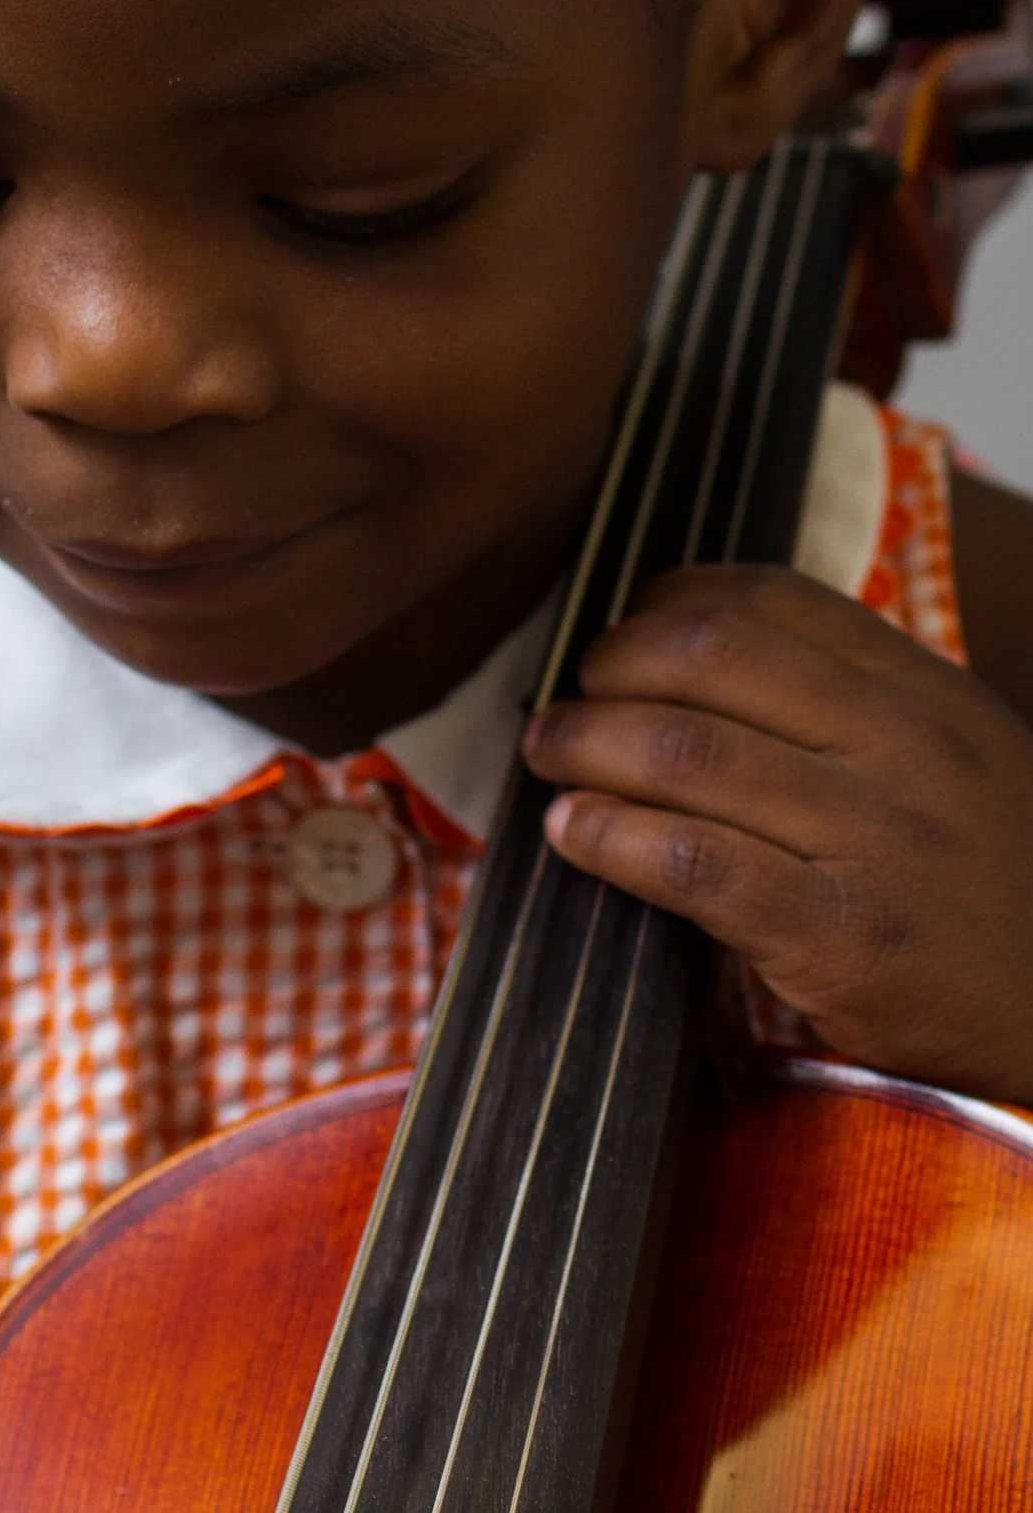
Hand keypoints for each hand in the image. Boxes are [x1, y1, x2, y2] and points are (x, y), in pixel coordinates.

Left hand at [523, 565, 1032, 1106]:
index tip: (621, 635)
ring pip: (687, 753)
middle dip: (610, 670)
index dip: (664, 606)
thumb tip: (686, 661)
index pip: (766, 600)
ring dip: (587, 746)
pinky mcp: (839, 935)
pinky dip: (613, 837)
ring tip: (549, 756)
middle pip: (708, 658)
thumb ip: (844, 699)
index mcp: (919, 687)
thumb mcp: (949, 754)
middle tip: (567, 703)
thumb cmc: (987, 879)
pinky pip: (696, 863)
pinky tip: (572, 831)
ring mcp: (872, 837)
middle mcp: (897, 745)